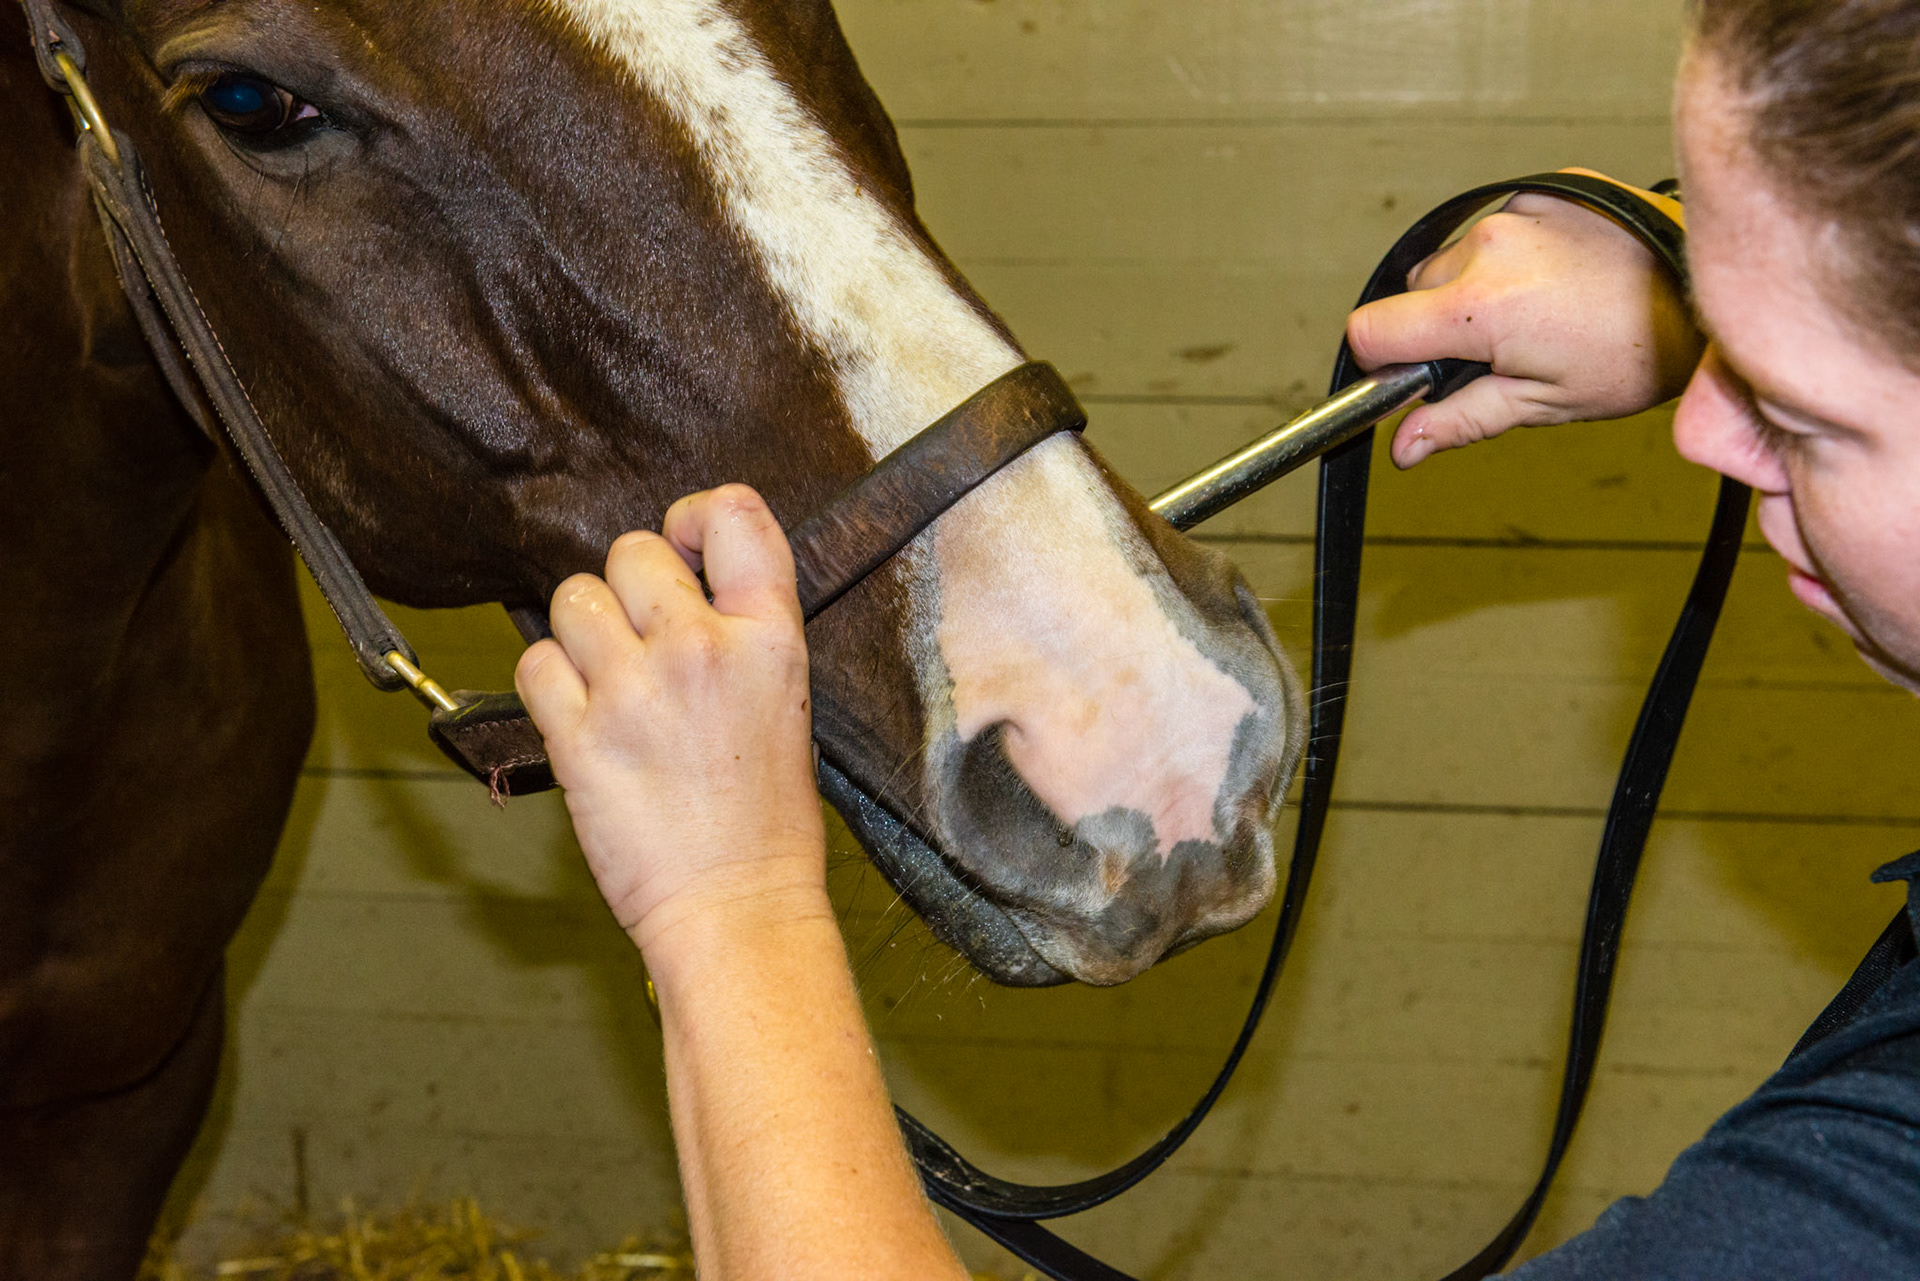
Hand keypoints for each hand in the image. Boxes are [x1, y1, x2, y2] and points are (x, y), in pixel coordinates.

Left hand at [515, 485, 826, 954]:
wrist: (737, 909)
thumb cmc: (766, 825)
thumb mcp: (788, 704)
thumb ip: (742, 633)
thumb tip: (686, 585)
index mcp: (770, 640)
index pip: (735, 516)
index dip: (696, 516)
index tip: (685, 548)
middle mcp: (702, 651)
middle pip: (633, 551)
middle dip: (628, 587)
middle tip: (640, 639)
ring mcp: (635, 692)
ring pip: (573, 598)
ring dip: (581, 632)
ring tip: (607, 681)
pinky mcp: (579, 737)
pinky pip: (536, 663)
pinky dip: (548, 683)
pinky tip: (580, 716)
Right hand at [1346, 169, 1701, 468]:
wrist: (1705, 294)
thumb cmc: (1637, 353)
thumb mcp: (1542, 404)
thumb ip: (1459, 421)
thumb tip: (1405, 445)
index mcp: (1479, 307)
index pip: (1373, 330)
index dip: (1380, 362)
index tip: (1408, 378)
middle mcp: (1488, 246)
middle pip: (1412, 295)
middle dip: (1437, 328)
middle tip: (1499, 354)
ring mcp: (1516, 210)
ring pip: (1452, 260)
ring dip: (1472, 289)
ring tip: (1536, 314)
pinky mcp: (1543, 190)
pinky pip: (1495, 227)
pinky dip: (1510, 256)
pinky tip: (1556, 279)